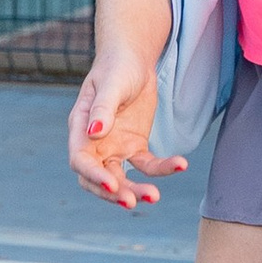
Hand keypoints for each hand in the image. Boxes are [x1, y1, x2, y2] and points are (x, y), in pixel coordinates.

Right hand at [67, 44, 187, 208]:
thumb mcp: (112, 84)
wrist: (133, 60)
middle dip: (114, 192)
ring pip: (121, 178)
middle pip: (97, 178)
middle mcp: (94, 144)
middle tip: (134, 202)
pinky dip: (162, 169)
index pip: (81, 161)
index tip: (112, 185)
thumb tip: (94, 133)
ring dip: (136, 189)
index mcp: (80, 129)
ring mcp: (114, 148)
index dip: (94, 176)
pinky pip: (147, 165)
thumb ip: (103, 109)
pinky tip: (180, 165)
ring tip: (155, 197)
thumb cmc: (117, 67)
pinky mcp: (135, 147)